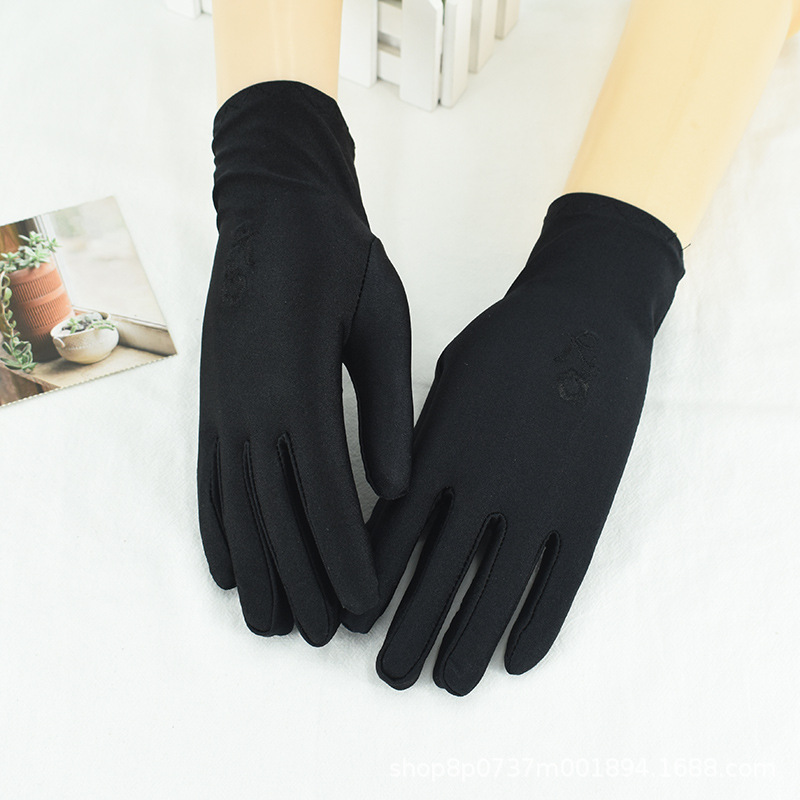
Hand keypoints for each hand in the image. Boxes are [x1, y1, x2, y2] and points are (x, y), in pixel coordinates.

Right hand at [197, 81, 412, 645]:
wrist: (276, 210)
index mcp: (299, 386)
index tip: (365, 604)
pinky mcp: (212, 401)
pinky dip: (216, 529)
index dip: (345, 556)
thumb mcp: (381, 325)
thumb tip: (396, 488)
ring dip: (258, 570)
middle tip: (326, 635)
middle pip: (276, 515)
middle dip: (303, 580)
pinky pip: (209, 479)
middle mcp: (250, 406)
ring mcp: (223, 405)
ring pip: (237, 507)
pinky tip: (227, 567)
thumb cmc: (341, 262)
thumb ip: (387, 410)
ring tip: (273, 624)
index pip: (324, 494)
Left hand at [343, 193, 683, 693]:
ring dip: (468, 641)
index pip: (390, 536)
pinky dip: (538, 624)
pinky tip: (517, 659)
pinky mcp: (586, 503)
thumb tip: (396, 496)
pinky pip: (560, 579)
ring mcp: (537, 497)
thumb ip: (420, 442)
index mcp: (436, 450)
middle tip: (390, 677)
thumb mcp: (444, 384)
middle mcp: (480, 483)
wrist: (583, 314)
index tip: (351, 625)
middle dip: (409, 631)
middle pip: (437, 576)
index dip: (369, 585)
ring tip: (447, 682)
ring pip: (496, 589)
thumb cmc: (504, 343)